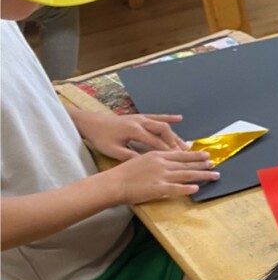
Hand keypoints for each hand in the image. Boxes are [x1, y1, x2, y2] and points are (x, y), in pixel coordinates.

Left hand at [74, 111, 188, 159]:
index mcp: (133, 130)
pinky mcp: (139, 116)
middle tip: (185, 154)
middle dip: (175, 143)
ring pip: (163, 124)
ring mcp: (140, 118)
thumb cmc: (99, 137)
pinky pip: (157, 116)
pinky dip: (169, 118)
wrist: (90, 122)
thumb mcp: (112, 150)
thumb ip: (129, 156)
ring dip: (175, 135)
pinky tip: (179, 119)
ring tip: (185, 145)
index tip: (178, 160)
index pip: (156, 142)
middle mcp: (140, 122)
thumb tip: (145, 163)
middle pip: (163, 131)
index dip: (167, 151)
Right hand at [100, 150, 219, 203]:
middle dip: (202, 164)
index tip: (205, 155)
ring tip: (214, 175)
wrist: (113, 183)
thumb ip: (155, 159)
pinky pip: (176, 188)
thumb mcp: (140, 159)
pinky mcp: (158, 188)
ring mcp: (161, 176)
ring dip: (202, 175)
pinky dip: (187, 188)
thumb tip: (167, 160)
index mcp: (157, 155)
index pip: (180, 154)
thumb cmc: (123, 173)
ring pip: (186, 174)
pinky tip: (196, 188)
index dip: (195, 155)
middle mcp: (161, 164)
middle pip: (186, 164)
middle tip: (214, 163)